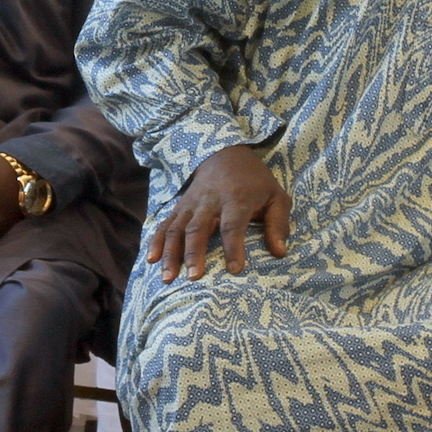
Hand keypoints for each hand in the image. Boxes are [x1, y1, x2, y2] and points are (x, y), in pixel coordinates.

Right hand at [146, 142, 288, 280]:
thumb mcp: (276, 196)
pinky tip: (150, 259)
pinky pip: (165, 223)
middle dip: (194, 253)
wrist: (225, 153)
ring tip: (168, 278)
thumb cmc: (255, 181)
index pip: (233, 225)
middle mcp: (210, 201)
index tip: (235, 270)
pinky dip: (156, 241)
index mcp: (236, 199)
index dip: (234, 247)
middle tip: (194, 278)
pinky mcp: (180, 206)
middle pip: (198, 228)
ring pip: (177, 228)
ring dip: (171, 253)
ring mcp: (191, 204)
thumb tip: (280, 253)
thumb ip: (279, 224)